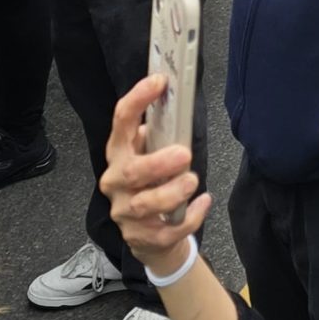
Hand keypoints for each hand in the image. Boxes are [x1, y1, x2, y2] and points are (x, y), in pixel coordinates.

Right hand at [100, 76, 212, 270]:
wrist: (151, 237)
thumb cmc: (154, 184)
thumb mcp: (152, 155)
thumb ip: (161, 136)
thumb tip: (179, 104)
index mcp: (119, 153)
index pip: (120, 121)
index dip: (138, 99)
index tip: (160, 81)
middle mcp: (116, 182)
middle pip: (129, 172)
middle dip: (157, 163)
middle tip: (184, 154)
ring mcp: (125, 212)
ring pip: (144, 204)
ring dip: (171, 193)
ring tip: (192, 181)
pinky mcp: (140, 237)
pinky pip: (165, 230)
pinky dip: (189, 217)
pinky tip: (203, 203)